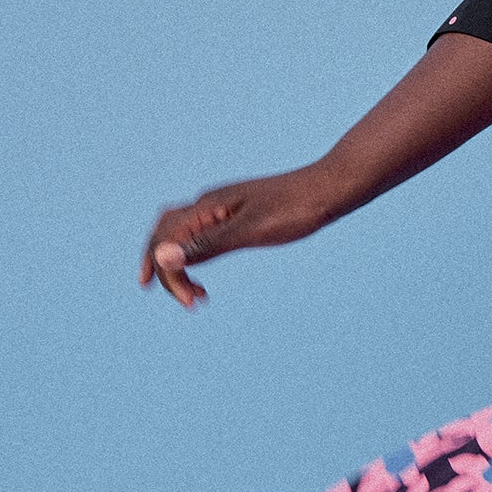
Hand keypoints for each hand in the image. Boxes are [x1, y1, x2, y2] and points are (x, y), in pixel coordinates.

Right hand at [140, 166, 337, 308]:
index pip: (166, 241)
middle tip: (188, 303)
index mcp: (206, 206)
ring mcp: (221, 207)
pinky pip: (201, 233)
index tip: (190, 303)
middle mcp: (208, 203)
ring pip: (180, 234)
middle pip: (165, 235)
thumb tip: (162, 257)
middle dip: (165, 270)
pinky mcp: (236, 213)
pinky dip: (195, 255)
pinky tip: (207, 271)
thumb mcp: (250, 232)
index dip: (168, 274)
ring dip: (179, 265)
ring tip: (197, 296)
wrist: (329, 188)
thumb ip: (206, 245)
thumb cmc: (295, 209)